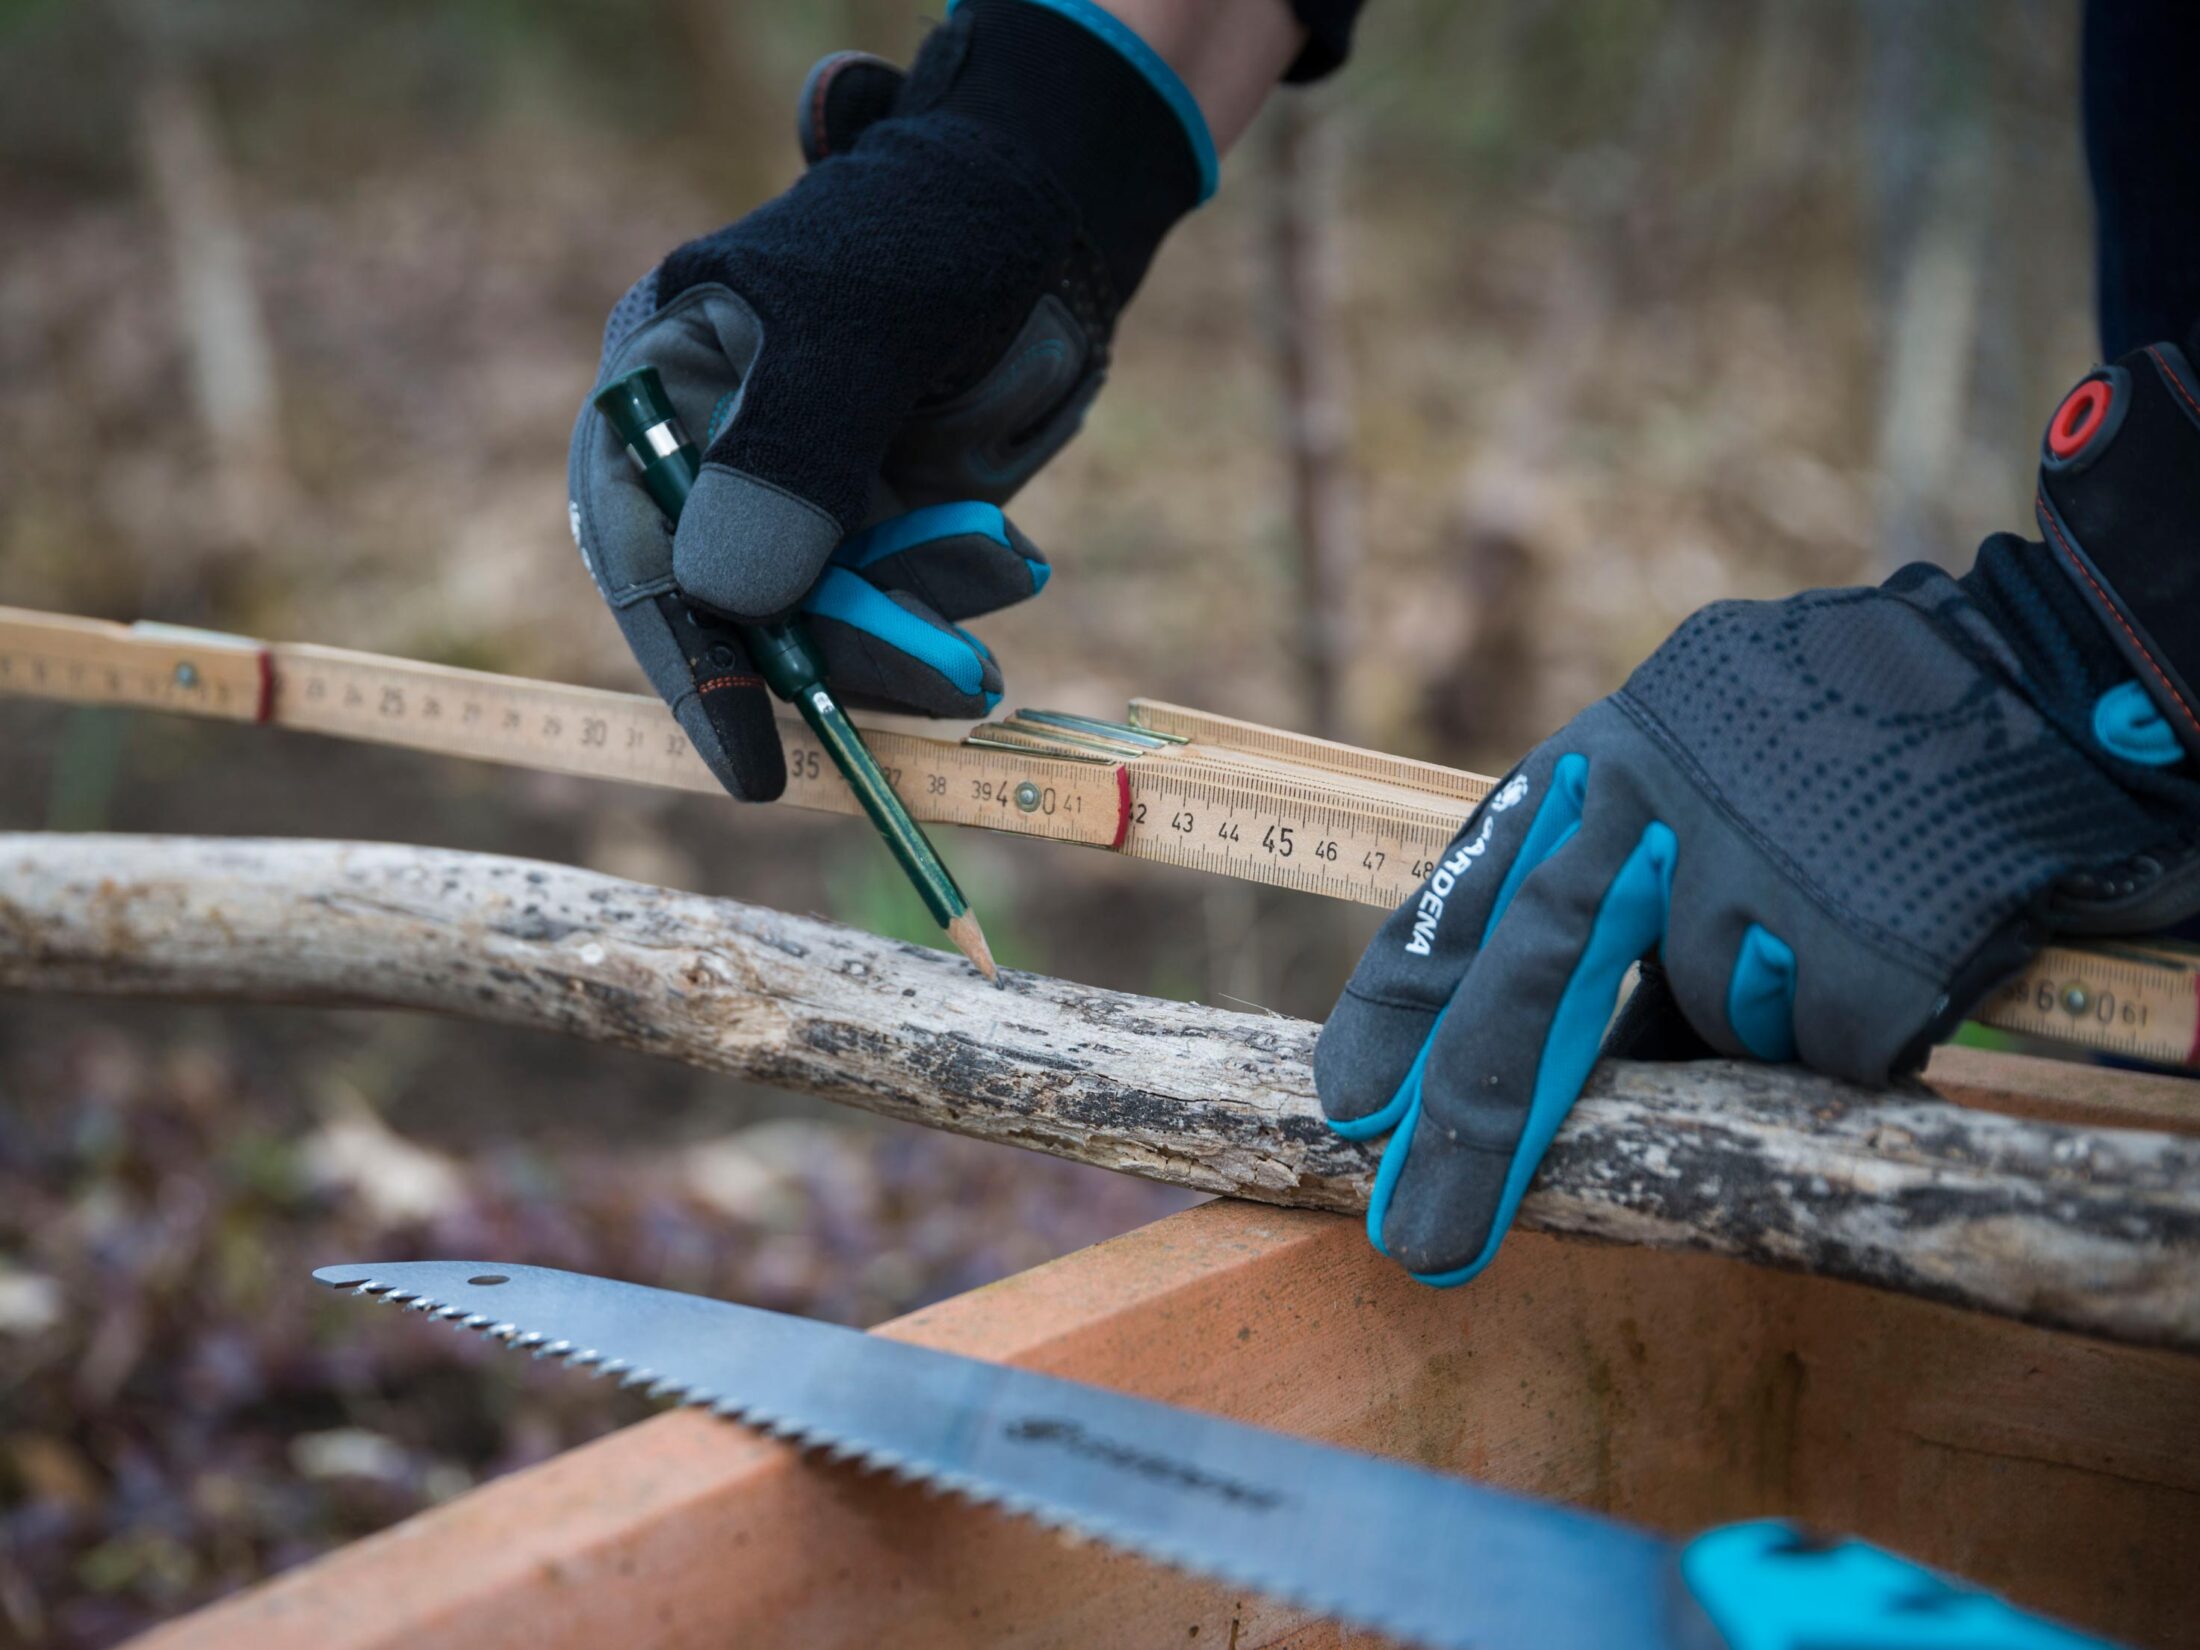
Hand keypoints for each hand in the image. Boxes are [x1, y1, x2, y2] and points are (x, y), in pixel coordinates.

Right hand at [568, 0, 1212, 799]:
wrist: (1047, 211)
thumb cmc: (934, 230)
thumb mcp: (858, 324)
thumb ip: (791, 454)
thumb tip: (725, 599)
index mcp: (661, 390)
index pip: (645, 554)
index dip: (694, 670)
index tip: (753, 769)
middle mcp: (718, 462)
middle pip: (746, 613)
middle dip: (849, 654)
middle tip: (954, 679)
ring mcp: (805, 501)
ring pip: (836, 623)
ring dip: (919, 629)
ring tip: (1007, 569)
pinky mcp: (883, 526)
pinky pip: (905, 605)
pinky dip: (955, 597)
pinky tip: (1011, 558)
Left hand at [1317, 343, 2199, 1283]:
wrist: (2037, 672)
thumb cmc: (1849, 752)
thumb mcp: (1698, 785)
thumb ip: (1619, 906)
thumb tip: (1564, 1076)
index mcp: (1600, 754)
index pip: (1466, 898)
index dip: (1402, 1008)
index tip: (1351, 1106)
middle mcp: (1653, 794)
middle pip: (1535, 983)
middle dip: (1474, 1123)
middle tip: (1420, 1233)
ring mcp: (1752, 862)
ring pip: (1717, 1019)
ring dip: (1769, 1008)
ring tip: (1844, 912)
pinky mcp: (1857, 933)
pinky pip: (1825, 1043)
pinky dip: (1862, 1020)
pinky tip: (1905, 936)